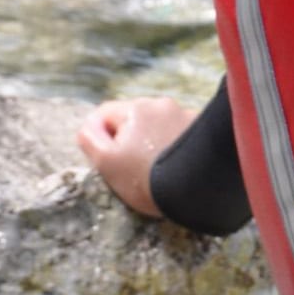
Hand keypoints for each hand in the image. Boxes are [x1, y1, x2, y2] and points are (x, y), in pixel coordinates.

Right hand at [76, 96, 195, 217]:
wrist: (195, 190)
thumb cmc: (145, 178)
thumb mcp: (107, 162)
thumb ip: (91, 138)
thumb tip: (89, 125)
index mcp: (136, 108)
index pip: (105, 114)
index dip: (101, 137)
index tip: (110, 160)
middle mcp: (162, 104)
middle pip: (133, 119)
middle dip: (130, 139)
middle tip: (134, 168)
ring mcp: (186, 114)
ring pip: (158, 126)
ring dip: (154, 141)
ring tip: (159, 169)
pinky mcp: (204, 129)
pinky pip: (180, 133)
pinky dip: (175, 146)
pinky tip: (177, 166)